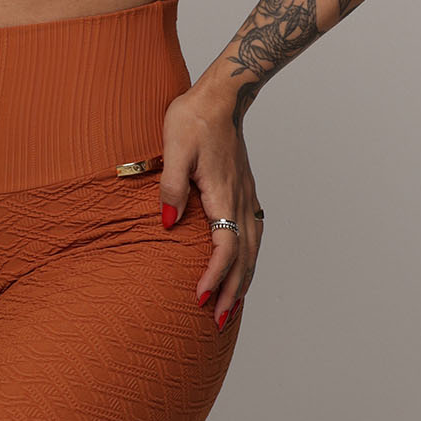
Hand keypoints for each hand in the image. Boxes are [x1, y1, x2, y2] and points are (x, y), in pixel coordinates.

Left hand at [156, 83, 261, 327]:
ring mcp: (246, 197)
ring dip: (243, 282)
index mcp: (223, 193)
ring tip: (230, 309)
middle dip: (231, 292)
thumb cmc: (192, 119)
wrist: (221, 97)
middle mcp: (240, 200)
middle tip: (215, 322)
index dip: (214, 276)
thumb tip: (167, 222)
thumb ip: (170, 185)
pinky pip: (253, 237)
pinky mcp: (245, 194)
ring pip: (252, 250)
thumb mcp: (174, 148)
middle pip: (244, 257)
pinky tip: (242, 272)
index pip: (225, 246)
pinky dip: (249, 262)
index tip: (198, 299)